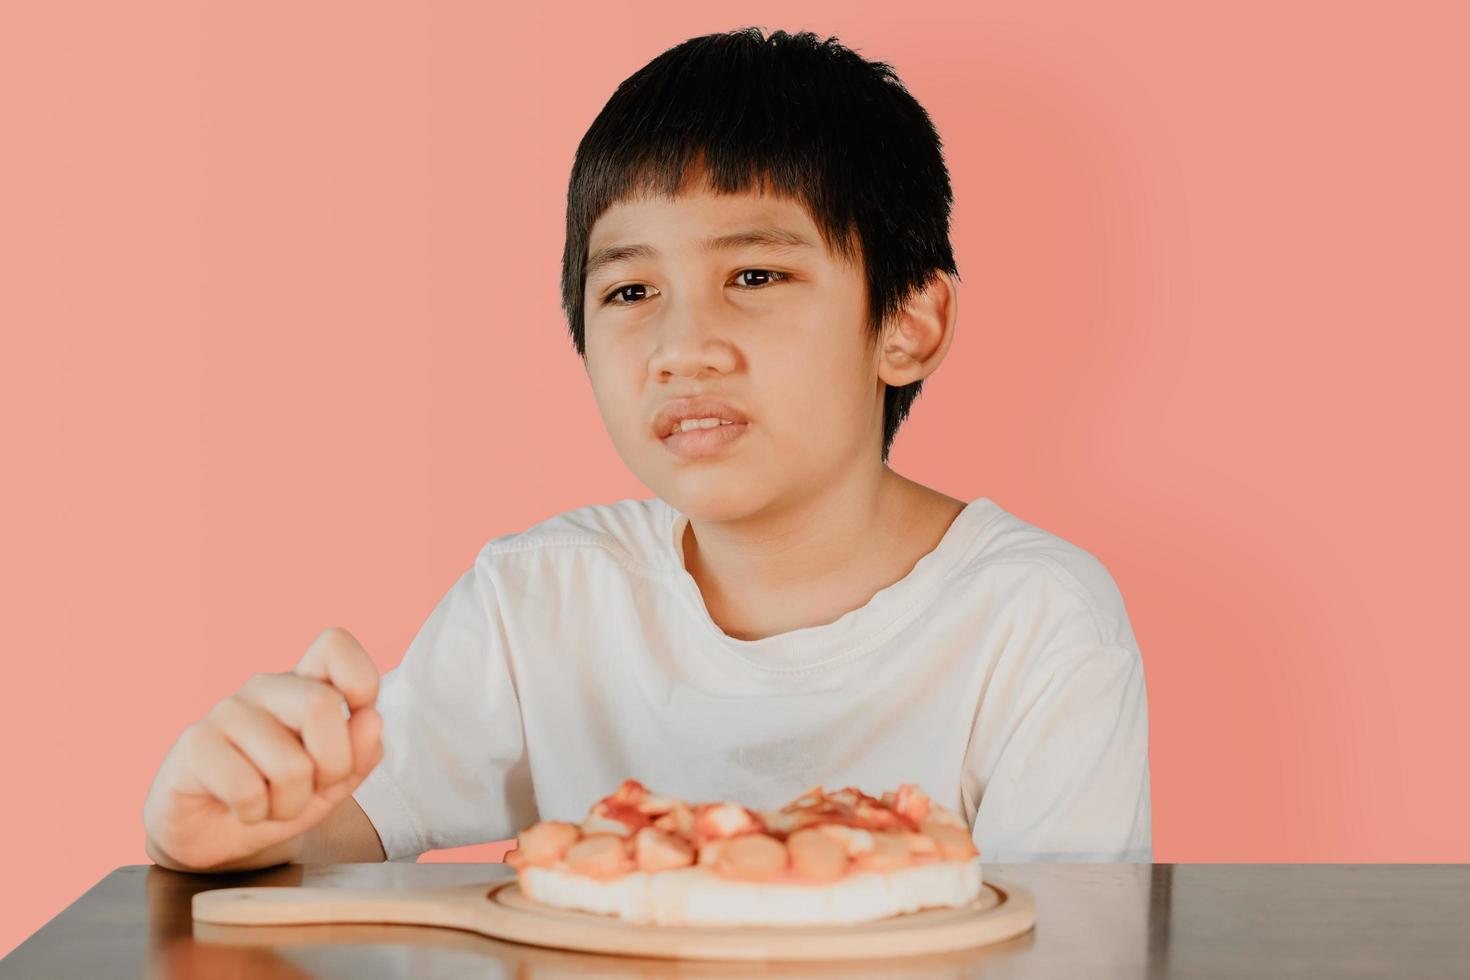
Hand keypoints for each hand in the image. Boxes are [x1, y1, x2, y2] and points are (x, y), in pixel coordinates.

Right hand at [143, 627, 382, 870]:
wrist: (216, 834)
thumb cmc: (281, 796)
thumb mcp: (335, 781)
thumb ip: (362, 751)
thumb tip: (370, 719)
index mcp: (304, 684)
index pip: (334, 644)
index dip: (360, 681)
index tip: (356, 719)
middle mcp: (265, 688)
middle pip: (320, 705)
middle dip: (333, 767)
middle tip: (314, 788)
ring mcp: (227, 711)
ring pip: (290, 765)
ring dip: (292, 804)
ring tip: (273, 804)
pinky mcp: (195, 744)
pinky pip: (247, 790)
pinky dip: (256, 814)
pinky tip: (243, 809)